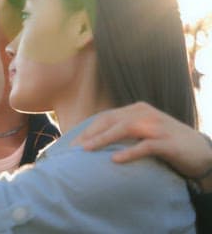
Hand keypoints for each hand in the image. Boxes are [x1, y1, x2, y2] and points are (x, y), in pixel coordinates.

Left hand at [73, 102, 211, 189]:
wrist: (202, 152)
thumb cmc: (166, 143)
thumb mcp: (143, 131)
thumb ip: (123, 131)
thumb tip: (93, 142)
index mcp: (137, 109)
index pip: (106, 117)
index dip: (87, 129)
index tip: (71, 144)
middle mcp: (145, 113)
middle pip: (111, 120)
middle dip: (90, 134)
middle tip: (73, 149)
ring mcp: (157, 126)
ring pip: (125, 129)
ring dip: (103, 139)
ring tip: (87, 150)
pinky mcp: (168, 142)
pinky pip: (146, 146)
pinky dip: (129, 152)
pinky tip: (115, 160)